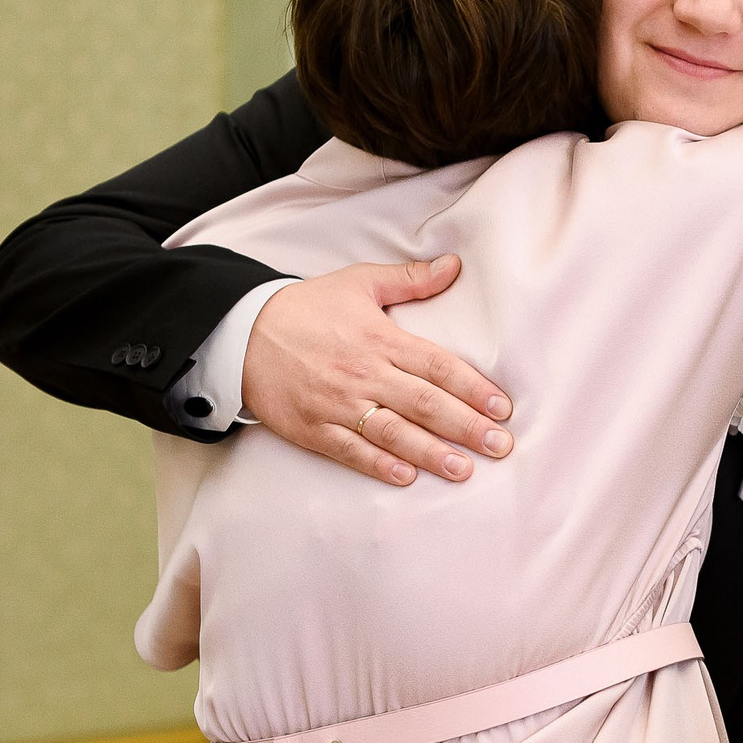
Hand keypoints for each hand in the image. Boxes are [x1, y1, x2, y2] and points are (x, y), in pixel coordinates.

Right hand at [241, 256, 513, 486]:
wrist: (240, 333)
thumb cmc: (307, 307)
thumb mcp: (358, 282)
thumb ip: (409, 279)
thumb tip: (454, 265)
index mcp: (380, 339)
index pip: (438, 366)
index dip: (473, 388)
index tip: (503, 408)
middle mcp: (363, 374)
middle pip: (424, 404)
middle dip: (466, 427)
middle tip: (500, 446)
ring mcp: (337, 404)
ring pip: (392, 433)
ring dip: (431, 453)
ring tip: (464, 470)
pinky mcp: (313, 428)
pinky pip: (351, 451)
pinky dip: (379, 465)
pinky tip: (407, 477)